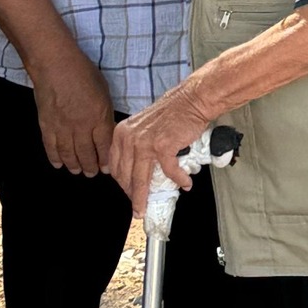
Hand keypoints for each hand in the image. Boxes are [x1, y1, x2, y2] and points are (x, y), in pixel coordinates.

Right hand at [29, 48, 117, 176]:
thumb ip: (105, 113)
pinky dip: (55, 158)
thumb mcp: (103, 91)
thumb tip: (106, 130)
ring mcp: (62, 128)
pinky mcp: (46, 126)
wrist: (55, 66)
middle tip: (92, 174)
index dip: (106, 160)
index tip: (107, 168)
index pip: (104, 145)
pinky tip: (59, 164)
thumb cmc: (84, 73)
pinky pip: (51, 147)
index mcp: (99, 116)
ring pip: (69, 154)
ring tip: (78, 171)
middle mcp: (81, 126)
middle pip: (87, 154)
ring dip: (74, 165)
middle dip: (91, 167)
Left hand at [109, 81, 212, 217]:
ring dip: (143, 198)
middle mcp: (130, 138)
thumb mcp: (142, 126)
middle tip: (137, 206)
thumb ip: (134, 143)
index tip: (128, 193)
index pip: (115, 166)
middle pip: (126, 176)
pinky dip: (178, 179)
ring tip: (146, 208)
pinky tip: (185, 183)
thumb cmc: (172, 112)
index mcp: (122, 133)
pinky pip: (169, 171)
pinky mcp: (164, 147)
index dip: (122, 183)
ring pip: (141, 179)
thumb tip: (136, 168)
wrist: (192, 100)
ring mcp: (146, 143)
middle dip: (131, 195)